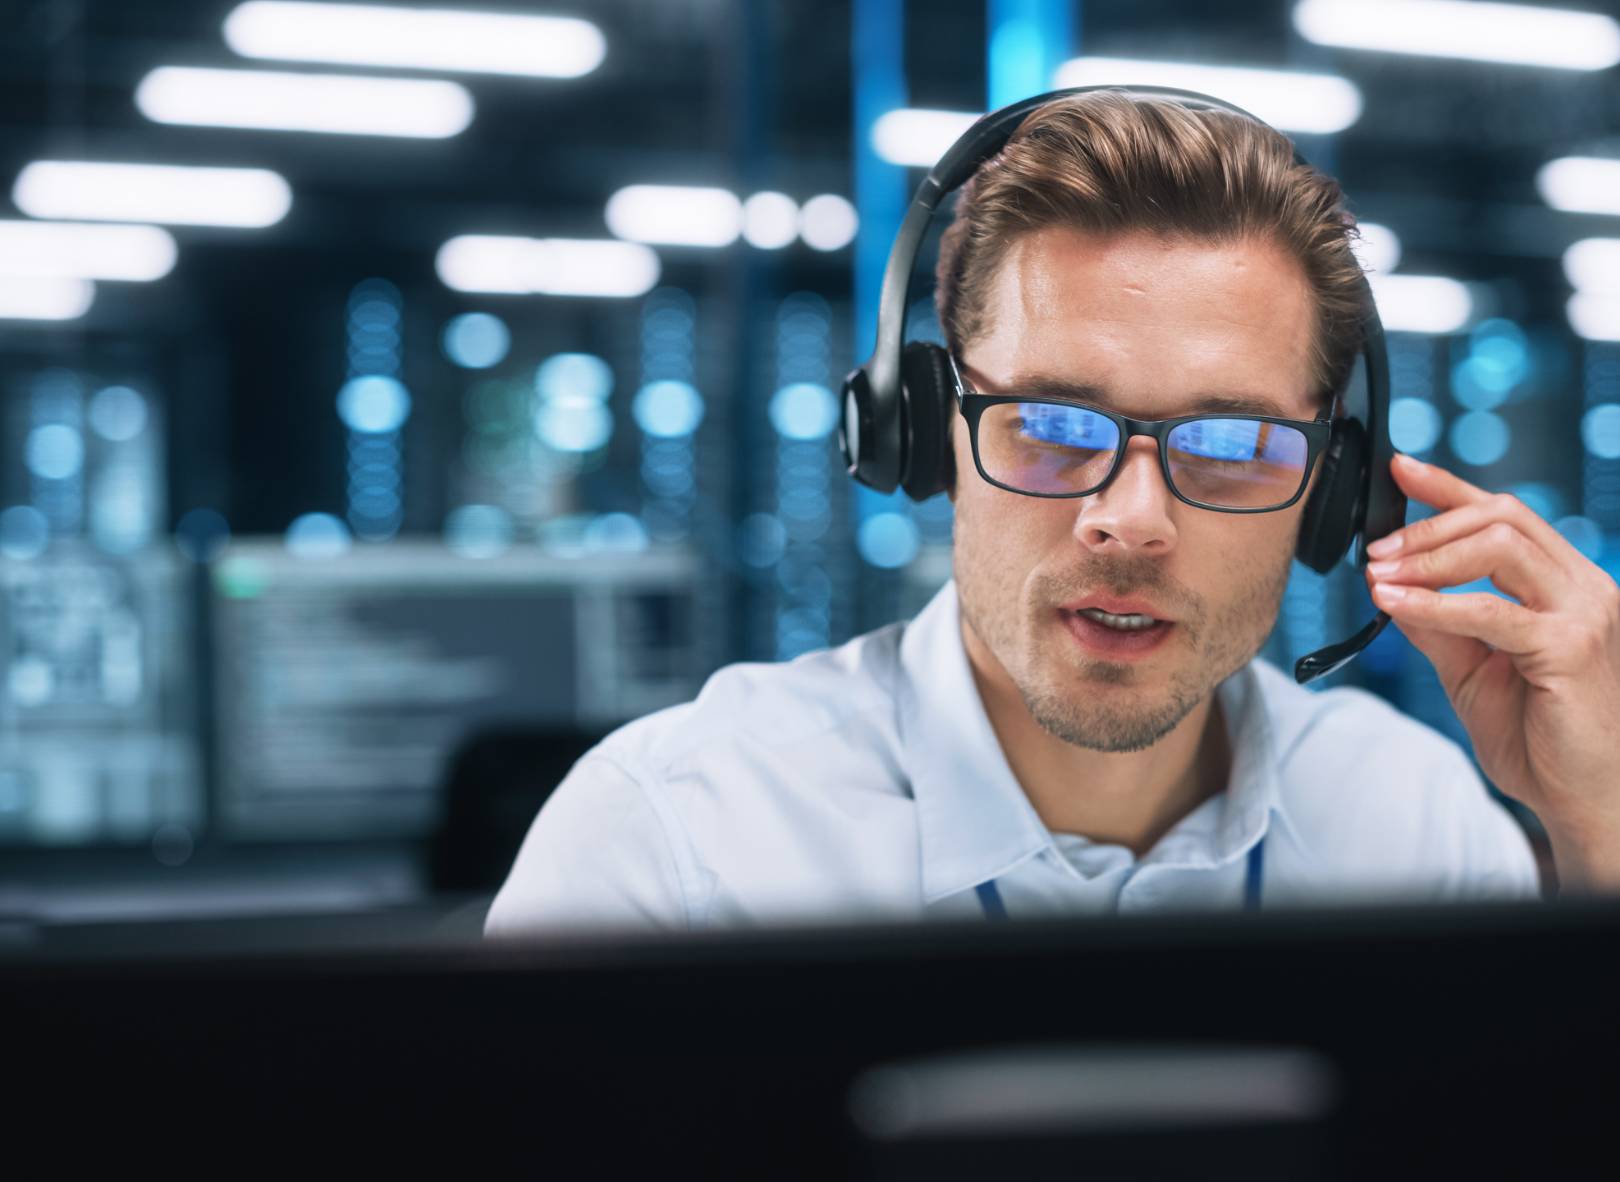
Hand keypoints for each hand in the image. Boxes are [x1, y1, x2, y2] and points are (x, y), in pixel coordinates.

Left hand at [1364, 453, 1619, 891]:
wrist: (1583, 801)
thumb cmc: (1539, 739)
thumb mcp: (1474, 671)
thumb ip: (1440, 627)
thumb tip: (1392, 587)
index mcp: (1566, 586)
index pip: (1508, 515)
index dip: (1451, 487)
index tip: (1400, 470)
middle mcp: (1585, 588)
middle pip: (1504, 517)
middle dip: (1429, 526)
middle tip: (1376, 552)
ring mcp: (1585, 614)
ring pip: (1501, 547)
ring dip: (1428, 556)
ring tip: (1379, 576)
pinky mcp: (1570, 648)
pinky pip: (1491, 611)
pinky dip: (1435, 604)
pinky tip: (1395, 605)